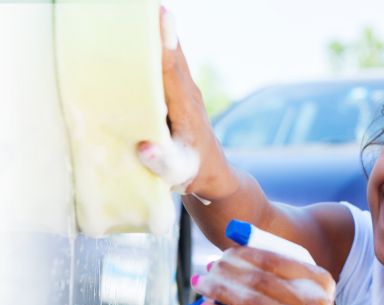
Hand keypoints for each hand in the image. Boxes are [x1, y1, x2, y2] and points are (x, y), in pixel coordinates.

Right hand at [137, 7, 235, 198]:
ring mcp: (184, 90)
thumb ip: (162, 161)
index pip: (172, 69)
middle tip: (136, 5)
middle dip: (157, 27)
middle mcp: (187, 92)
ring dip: (155, 32)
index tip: (157, 14)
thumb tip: (144, 147)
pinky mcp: (179, 92)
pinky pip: (166, 64)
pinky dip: (154, 47)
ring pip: (170, 55)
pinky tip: (140, 37)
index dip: (163, 42)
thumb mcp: (177, 171)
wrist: (212, 173)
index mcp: (186, 107)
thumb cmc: (193, 172)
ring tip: (134, 12)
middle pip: (172, 52)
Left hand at [190, 246, 339, 304]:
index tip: (225, 252)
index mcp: (321, 280)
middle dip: (229, 272)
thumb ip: (276, 261)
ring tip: (200, 283)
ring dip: (220, 291)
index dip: (246, 255)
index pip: (276, 261)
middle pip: (260, 282)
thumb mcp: (301, 282)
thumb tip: (234, 239)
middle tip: (208, 268)